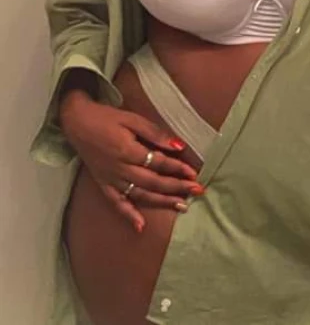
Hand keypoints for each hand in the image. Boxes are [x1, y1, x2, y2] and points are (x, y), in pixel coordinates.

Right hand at [60, 91, 200, 231]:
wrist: (77, 122)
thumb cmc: (107, 118)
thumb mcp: (133, 119)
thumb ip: (155, 133)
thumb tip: (178, 146)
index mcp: (129, 151)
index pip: (159, 163)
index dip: (178, 169)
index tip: (194, 174)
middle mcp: (121, 169)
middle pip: (153, 182)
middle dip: (177, 188)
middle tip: (198, 191)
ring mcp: (111, 179)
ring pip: (140, 195)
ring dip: (162, 202)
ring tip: (182, 206)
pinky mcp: (103, 184)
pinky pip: (116, 203)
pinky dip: (128, 215)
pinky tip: (141, 227)